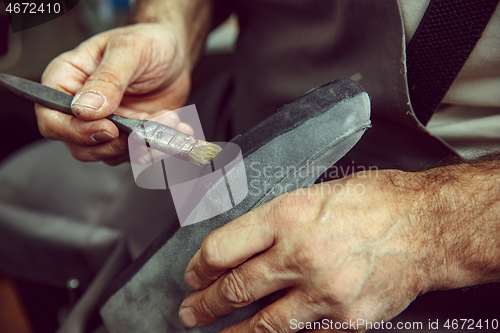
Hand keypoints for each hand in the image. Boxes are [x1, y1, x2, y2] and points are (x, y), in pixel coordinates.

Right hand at [35, 23, 191, 164]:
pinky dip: (159, 146)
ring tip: (170, 119)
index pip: (52, 119)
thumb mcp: (129, 50)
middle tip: (145, 127)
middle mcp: (81, 109)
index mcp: (67, 81)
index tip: (110, 128)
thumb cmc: (148, 43)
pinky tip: (177, 127)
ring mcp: (106, 125)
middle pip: (81, 147)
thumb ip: (108, 78)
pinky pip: (137, 154)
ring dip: (144, 144)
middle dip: (118, 144)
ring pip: (112, 155)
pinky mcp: (129, 137)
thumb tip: (85, 110)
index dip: (76, 132)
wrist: (175, 54)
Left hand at [179, 170, 435, 331]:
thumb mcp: (315, 193)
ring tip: (216, 332)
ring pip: (263, 322)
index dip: (199, 266)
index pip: (222, 249)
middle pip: (235, 288)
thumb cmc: (375, 202)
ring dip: (233, 330)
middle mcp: (299, 255)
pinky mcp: (345, 319)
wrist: (426, 226)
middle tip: (191, 310)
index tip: (194, 274)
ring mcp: (322, 292)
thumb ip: (278, 221)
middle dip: (205, 303)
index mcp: (287, 216)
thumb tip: (246, 243)